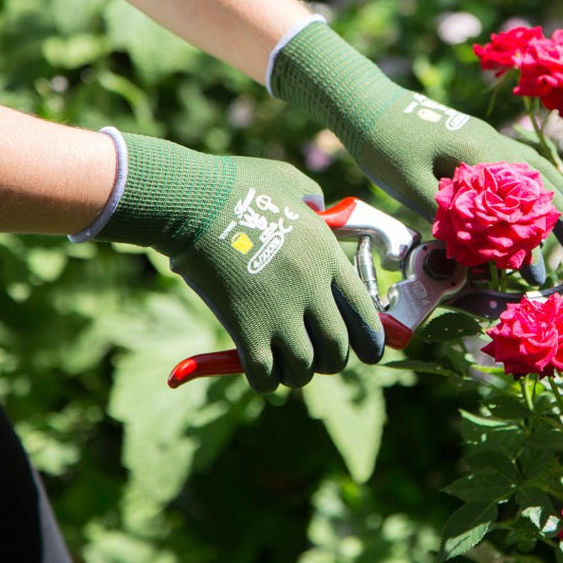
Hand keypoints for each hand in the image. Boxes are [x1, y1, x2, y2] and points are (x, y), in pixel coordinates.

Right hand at [88, 130, 383, 390]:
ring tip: (284, 365)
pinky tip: (257, 371)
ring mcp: (281, 312)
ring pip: (305, 368)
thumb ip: (312, 199)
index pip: (365, 313)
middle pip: (338, 348)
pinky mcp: (246, 329)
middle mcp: (312, 289)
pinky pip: (266, 376)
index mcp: (327, 256)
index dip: (371, 341)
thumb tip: (317, 208)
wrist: (192, 201)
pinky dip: (265, 380)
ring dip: (296, 372)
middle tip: (317, 358)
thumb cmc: (237, 185)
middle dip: (331, 361)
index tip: (368, 353)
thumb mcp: (290, 182)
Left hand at [270, 23, 562, 280]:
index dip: (553, 228)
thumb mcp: (411, 185)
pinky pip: (517, 167)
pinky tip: (538, 207)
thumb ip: (448, 216)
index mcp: (482, 152)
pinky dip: (535, 188)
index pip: (531, 195)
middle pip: (546, 181)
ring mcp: (487, 139)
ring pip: (536, 171)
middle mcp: (494, 143)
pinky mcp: (475, 142)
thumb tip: (479, 253)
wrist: (366, 104)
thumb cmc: (384, 144)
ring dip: (556, 201)